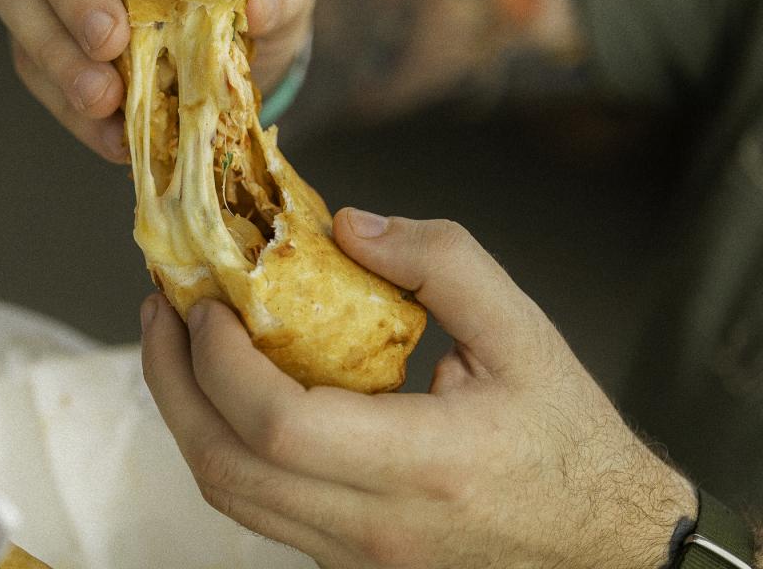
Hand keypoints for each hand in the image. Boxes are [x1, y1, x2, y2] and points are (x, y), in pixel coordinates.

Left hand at [140, 209, 696, 568]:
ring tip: (177, 345)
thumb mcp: (523, 330)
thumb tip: (347, 227)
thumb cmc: (565, 437)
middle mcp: (377, 524)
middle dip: (171, 383)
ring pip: (230, 496)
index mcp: (424, 463)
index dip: (220, 361)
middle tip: (161, 312)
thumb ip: (440, 261)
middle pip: (226, 468)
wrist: (601, 543)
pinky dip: (223, 444)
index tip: (205, 303)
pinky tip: (226, 391)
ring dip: (185, 415)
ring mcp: (355, 553)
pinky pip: (257, 506)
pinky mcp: (346, 559)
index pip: (278, 426)